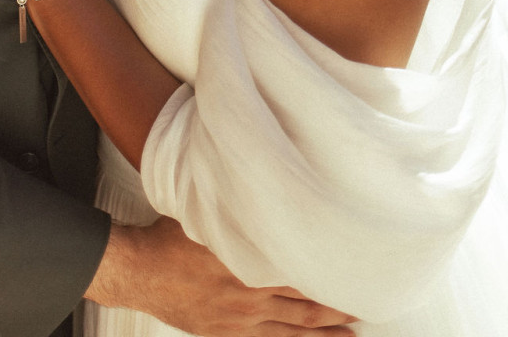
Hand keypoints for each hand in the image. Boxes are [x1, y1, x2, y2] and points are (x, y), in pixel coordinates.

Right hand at [87, 218, 355, 336]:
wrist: (139, 271)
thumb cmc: (171, 236)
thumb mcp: (207, 210)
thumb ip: (238, 205)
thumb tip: (264, 185)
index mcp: (248, 259)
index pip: (301, 266)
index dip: (330, 269)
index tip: (357, 266)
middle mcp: (250, 293)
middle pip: (306, 301)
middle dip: (338, 303)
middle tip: (367, 301)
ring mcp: (241, 319)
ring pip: (294, 328)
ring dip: (325, 332)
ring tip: (353, 332)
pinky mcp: (229, 333)